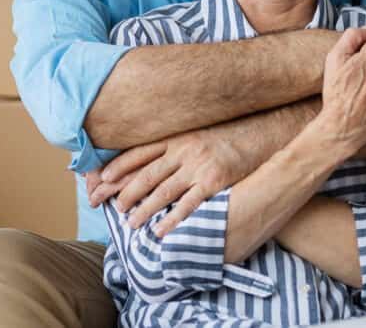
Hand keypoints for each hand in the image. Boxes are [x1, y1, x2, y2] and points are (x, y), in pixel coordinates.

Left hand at [90, 125, 252, 236]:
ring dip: (144, 208)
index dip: (120, 165)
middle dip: (125, 191)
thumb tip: (156, 158)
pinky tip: (160, 231)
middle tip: (110, 206)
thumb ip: (177, 144)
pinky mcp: (214, 181)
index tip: (103, 178)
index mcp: (177, 137)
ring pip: (163, 191)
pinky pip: (189, 204)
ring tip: (130, 222)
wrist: (262, 133)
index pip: (140, 152)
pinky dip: (172, 219)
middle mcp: (183, 150)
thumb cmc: (227, 135)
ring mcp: (198, 166)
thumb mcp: (197, 133)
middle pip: (147, 174)